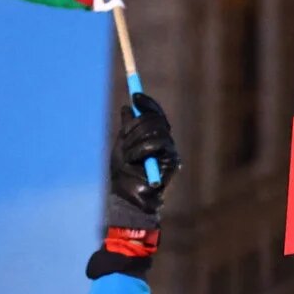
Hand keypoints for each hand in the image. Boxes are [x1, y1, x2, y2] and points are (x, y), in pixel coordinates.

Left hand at [108, 92, 180, 221]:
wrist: (127, 197)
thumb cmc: (123, 175)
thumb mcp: (121, 146)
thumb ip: (126, 129)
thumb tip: (126, 108)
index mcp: (154, 136)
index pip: (155, 113)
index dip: (147, 103)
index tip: (135, 96)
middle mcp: (165, 141)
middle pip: (155, 118)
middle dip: (136, 125)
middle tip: (124, 135)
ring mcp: (169, 150)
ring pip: (154, 130)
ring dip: (134, 141)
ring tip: (128, 157)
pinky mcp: (172, 160)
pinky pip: (157, 144)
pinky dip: (140, 150)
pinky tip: (134, 161)